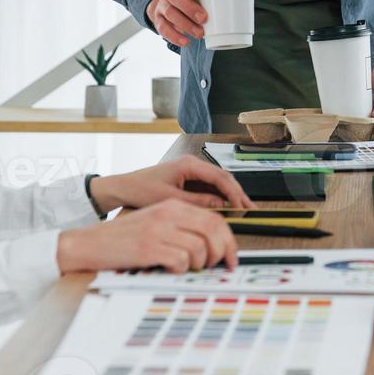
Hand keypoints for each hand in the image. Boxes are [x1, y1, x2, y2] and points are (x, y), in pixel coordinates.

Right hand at [56, 199, 237, 273]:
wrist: (88, 243)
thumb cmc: (122, 238)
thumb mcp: (155, 223)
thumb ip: (181, 228)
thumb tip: (213, 246)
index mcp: (172, 206)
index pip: (214, 218)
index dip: (229, 239)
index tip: (232, 256)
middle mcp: (168, 213)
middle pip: (213, 230)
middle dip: (223, 252)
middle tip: (222, 266)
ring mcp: (158, 230)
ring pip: (200, 248)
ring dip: (200, 264)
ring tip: (189, 268)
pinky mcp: (148, 247)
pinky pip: (180, 261)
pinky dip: (181, 270)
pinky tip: (170, 269)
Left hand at [89, 156, 253, 212]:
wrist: (123, 187)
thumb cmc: (141, 190)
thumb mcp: (170, 199)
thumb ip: (197, 201)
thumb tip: (220, 205)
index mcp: (189, 164)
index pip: (220, 177)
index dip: (234, 193)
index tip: (242, 206)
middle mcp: (193, 164)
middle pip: (223, 178)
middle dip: (238, 194)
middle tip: (251, 209)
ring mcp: (191, 171)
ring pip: (219, 183)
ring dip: (231, 196)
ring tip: (244, 210)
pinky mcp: (189, 180)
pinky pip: (210, 187)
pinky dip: (220, 198)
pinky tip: (227, 209)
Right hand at [146, 0, 206, 46]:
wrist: (172, 4)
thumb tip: (231, 7)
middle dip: (189, 8)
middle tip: (203, 18)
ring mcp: (162, 5)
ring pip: (169, 13)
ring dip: (185, 24)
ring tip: (199, 33)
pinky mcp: (158, 19)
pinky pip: (162, 28)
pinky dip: (174, 36)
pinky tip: (185, 41)